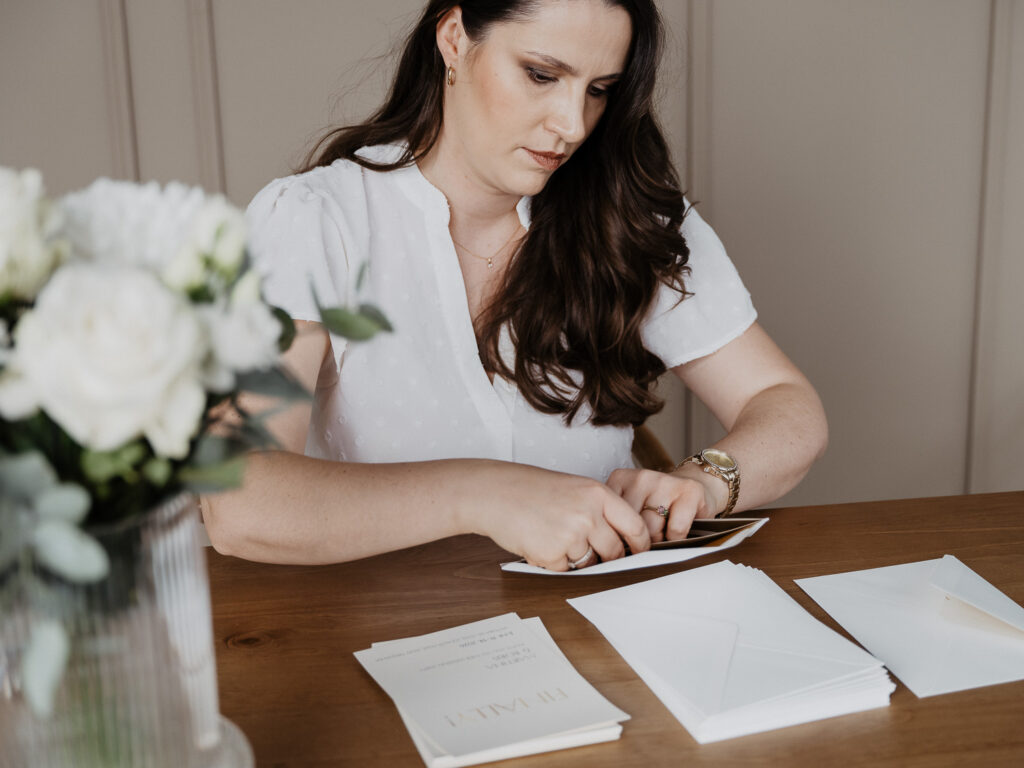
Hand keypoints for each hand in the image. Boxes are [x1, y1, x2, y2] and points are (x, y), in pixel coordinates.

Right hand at [460, 462, 651, 570]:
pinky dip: (554, 563)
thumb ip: (598, 510)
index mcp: (597, 493)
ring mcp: (570, 535)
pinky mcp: (552, 554)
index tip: (638, 552)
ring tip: (553, 536)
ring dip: (576, 559)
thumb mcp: (573, 488)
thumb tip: (622, 541)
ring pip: (590, 564)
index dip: (640, 544)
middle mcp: (587, 514)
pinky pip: (565, 570)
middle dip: (607, 558)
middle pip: (615, 551)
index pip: (635, 526)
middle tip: (589, 550)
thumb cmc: (530, 489)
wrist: (493, 492)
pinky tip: (539, 542)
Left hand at [605, 467, 724, 542]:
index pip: (609, 518)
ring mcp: (664, 482)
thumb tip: (610, 553)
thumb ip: (616, 522)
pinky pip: (676, 529)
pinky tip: (677, 532)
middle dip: (639, 541)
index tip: (625, 540)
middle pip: (630, 526)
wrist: (693, 485)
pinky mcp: (689, 490)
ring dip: (658, 540)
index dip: (618, 537)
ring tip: (662, 535)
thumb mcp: (630, 508)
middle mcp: (640, 478)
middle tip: (646, 539)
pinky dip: (677, 538)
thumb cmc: (657, 504)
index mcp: (620, 480)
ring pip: (652, 529)